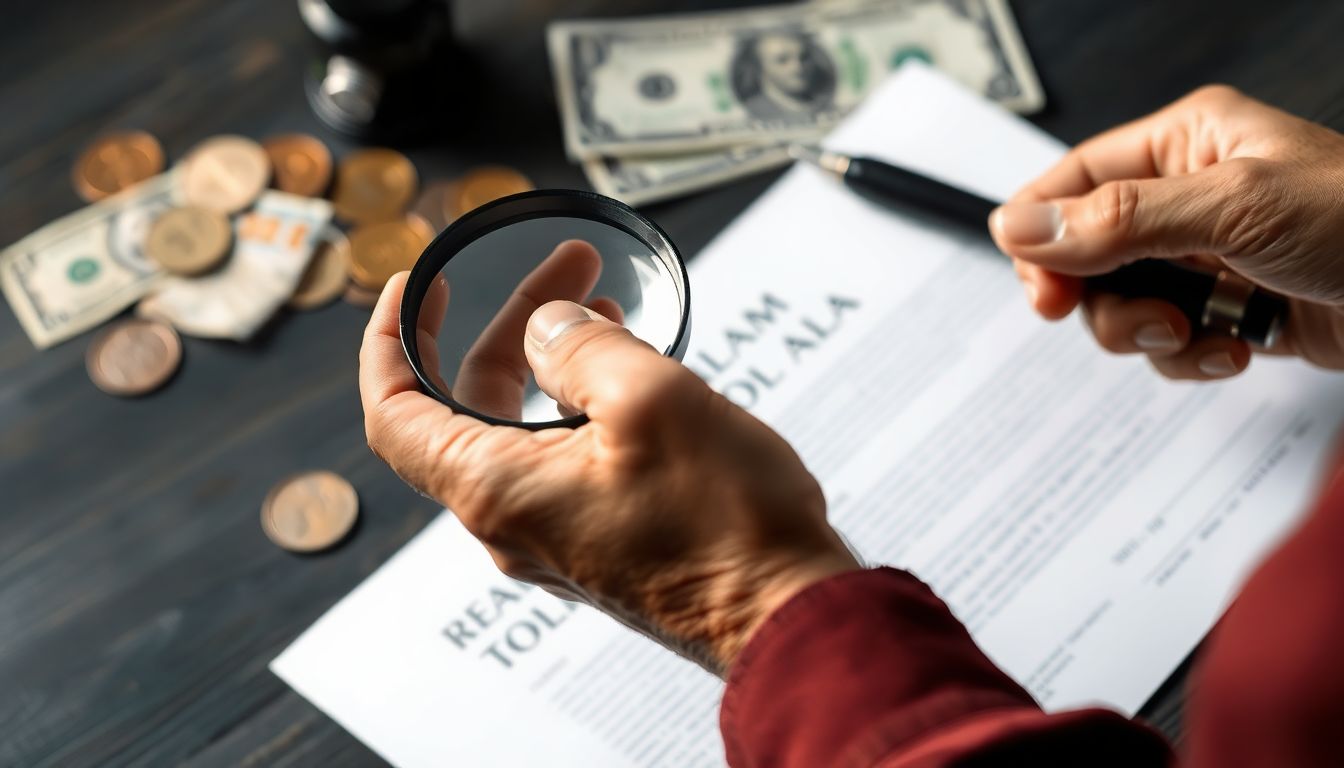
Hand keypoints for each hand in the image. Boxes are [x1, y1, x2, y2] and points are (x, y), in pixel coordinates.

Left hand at [360, 245, 858, 674]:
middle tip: (569, 269)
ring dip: (553, 362)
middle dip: (509, 326)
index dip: (390, 338)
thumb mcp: (650, 400)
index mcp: (497, 490)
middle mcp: (512, 522)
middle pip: (469, 407)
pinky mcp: (600, 544)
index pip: (394, 412)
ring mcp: (557, 538)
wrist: (786, 617)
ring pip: (524, 432)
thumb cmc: (727, 526)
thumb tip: (545, 328)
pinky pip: (564, 462)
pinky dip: (580, 405)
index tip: (413, 285)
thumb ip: (580, 348)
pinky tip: (631, 372)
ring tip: (606, 307)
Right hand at [990, 85, 1343, 379]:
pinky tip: (1234, 349)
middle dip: (1100, 296)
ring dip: (1147, 333)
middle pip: (1086, 254)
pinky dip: (1191, 357)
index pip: (1075, 180)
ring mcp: (1208, 258)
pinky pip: (1168, 342)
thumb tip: (1023, 228)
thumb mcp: (1234, 208)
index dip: (1041, 231)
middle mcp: (1189, 198)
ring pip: (1120, 305)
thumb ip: (1119, 220)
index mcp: (1187, 144)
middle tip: (1122, 317)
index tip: (1036, 283)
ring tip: (1195, 332)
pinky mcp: (1229, 310)